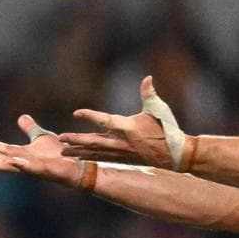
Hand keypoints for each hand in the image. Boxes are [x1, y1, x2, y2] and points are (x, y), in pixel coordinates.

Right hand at [0, 115, 81, 186]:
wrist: (76, 165)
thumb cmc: (59, 154)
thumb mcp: (42, 136)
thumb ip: (30, 128)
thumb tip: (21, 117)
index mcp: (20, 153)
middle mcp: (22, 161)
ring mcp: (32, 167)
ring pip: (10, 166)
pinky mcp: (45, 171)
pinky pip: (32, 168)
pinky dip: (22, 165)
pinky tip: (13, 162)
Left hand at [59, 76, 186, 169]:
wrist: (176, 155)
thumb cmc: (167, 130)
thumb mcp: (158, 109)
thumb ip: (149, 93)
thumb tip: (148, 78)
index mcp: (129, 128)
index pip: (106, 120)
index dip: (90, 116)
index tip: (76, 112)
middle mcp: (123, 142)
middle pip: (95, 141)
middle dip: (77, 140)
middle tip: (61, 138)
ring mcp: (122, 153)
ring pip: (96, 152)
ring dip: (79, 151)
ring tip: (63, 151)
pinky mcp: (124, 159)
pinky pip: (102, 158)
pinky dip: (89, 157)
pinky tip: (79, 157)